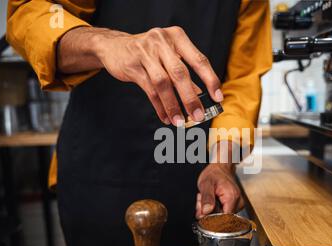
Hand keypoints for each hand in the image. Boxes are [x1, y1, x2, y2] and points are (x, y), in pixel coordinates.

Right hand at [59, 26, 222, 125]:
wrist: (113, 46)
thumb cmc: (149, 53)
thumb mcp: (169, 57)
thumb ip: (184, 74)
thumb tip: (201, 96)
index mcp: (177, 37)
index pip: (199, 59)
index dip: (210, 79)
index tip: (218, 97)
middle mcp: (162, 42)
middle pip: (180, 73)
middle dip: (191, 97)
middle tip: (198, 116)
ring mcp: (145, 52)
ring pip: (163, 83)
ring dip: (173, 105)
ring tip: (180, 122)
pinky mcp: (132, 65)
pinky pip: (149, 90)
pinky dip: (159, 106)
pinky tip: (166, 118)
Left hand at [195, 163, 243, 218]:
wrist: (220, 167)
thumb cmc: (214, 173)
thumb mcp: (206, 183)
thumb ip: (206, 198)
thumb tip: (206, 211)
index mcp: (232, 197)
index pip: (223, 218)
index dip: (211, 218)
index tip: (202, 211)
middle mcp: (238, 202)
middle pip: (222, 218)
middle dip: (208, 213)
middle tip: (201, 201)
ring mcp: (238, 204)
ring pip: (222, 217)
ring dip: (210, 211)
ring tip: (207, 198)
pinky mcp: (235, 205)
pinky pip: (224, 213)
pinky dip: (214, 209)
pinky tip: (211, 200)